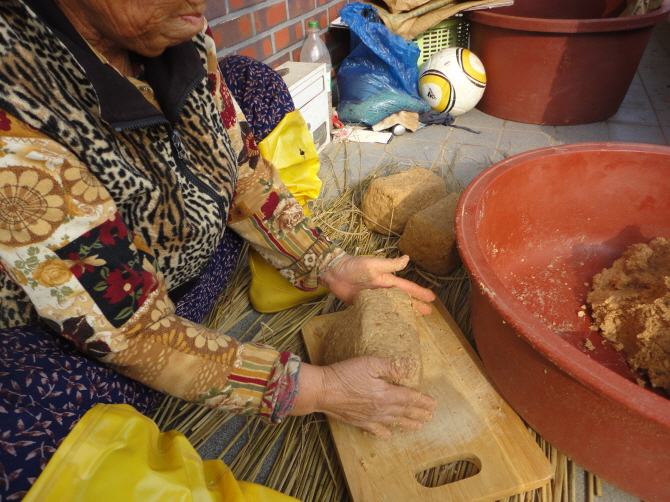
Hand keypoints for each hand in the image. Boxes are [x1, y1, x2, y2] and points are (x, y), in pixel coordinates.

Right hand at [290, 358, 435, 438]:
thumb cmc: (345, 374)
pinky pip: (375, 429)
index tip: (433, 403)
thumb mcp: (369, 363)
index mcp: (386, 393)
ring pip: (394, 421)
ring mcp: (371, 417)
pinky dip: (384, 432)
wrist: (323, 390)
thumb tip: (408, 369)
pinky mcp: (359, 422)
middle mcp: (381, 408)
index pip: (409, 397)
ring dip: (408, 424)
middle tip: (431, 416)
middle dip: (419, 413)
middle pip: (404, 411)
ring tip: (419, 426)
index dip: (422, 400)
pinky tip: (388, 435)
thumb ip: (390, 366)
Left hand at [318, 254, 435, 313]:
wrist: (335, 273)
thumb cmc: (355, 266)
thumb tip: (408, 259)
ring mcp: (373, 298)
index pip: (407, 287)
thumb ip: (390, 264)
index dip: (419, 292)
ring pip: (392, 307)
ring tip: (413, 320)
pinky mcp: (363, 305)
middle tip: (427, 312)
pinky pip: (377, 313)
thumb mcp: (374, 264)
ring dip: (403, 312)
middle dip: (415, 304)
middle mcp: (382, 290)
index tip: (431, 298)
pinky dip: (385, 317)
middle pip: (402, 299)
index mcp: (387, 280)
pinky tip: (390, 323)